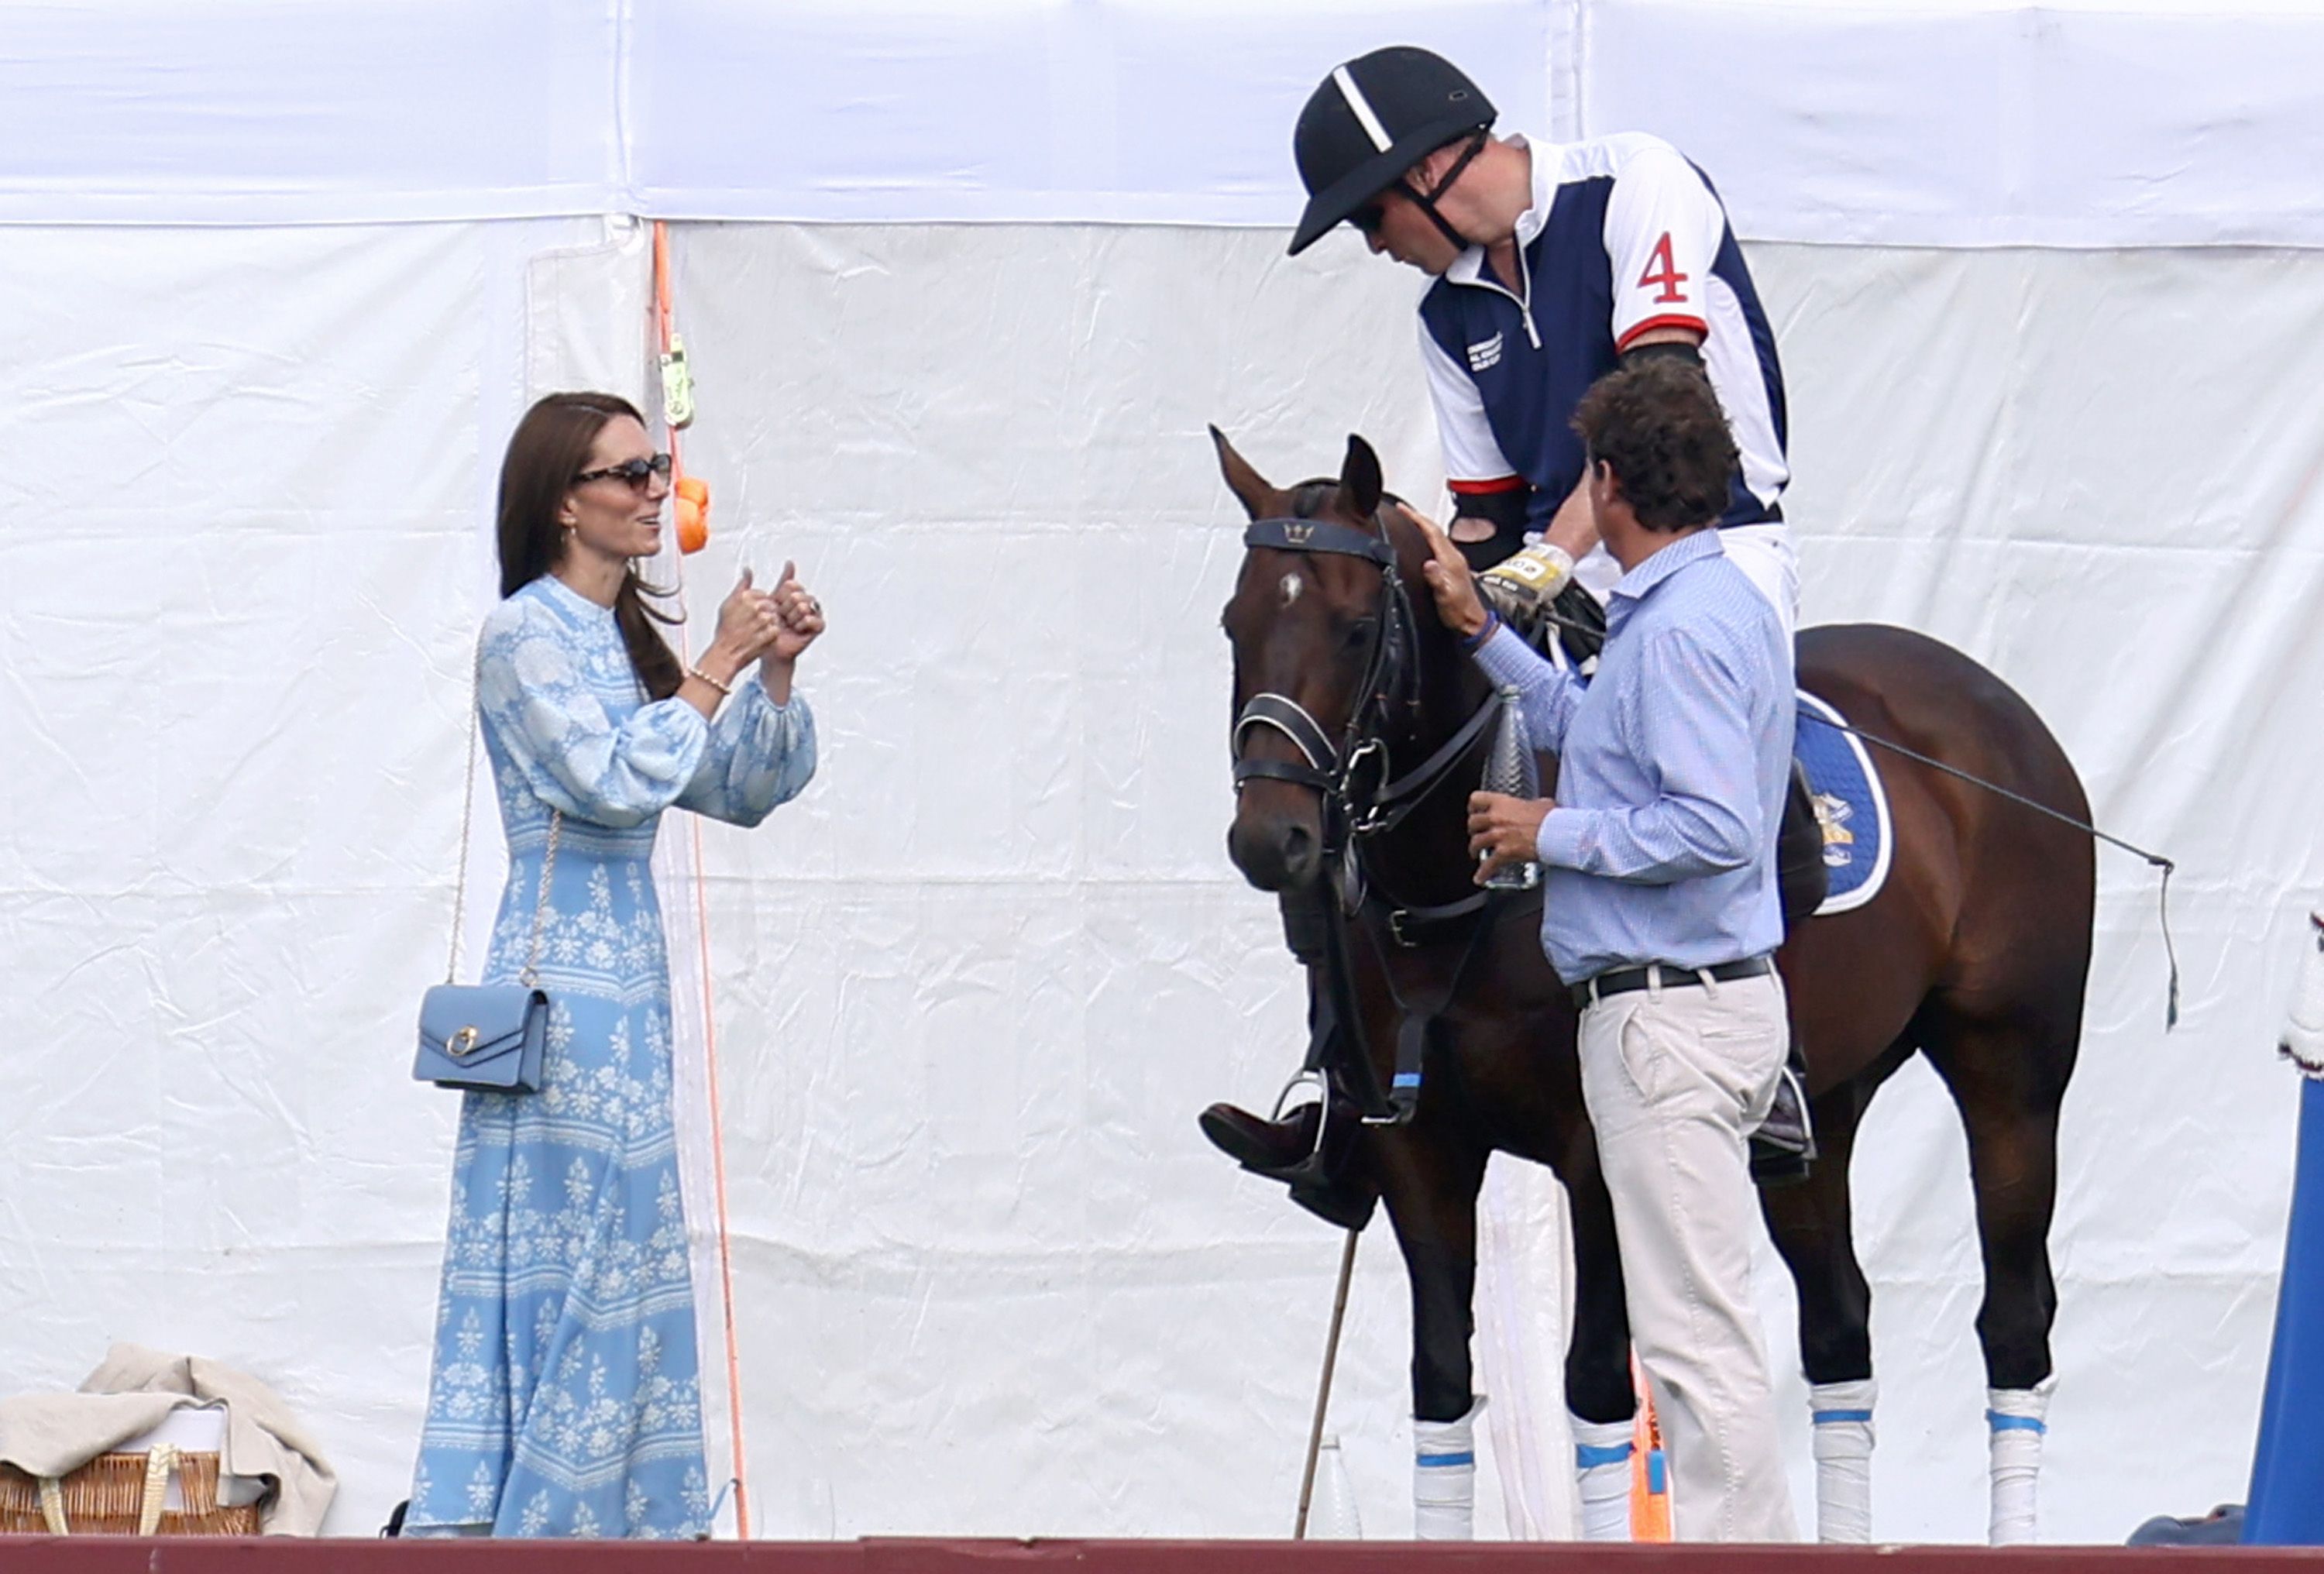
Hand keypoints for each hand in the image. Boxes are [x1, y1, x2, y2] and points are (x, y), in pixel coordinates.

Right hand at [710, 568, 782, 666]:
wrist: (726, 654)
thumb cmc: (725, 630)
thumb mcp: (729, 604)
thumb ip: (742, 585)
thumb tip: (748, 570)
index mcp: (745, 597)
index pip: (762, 594)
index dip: (758, 605)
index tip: (750, 615)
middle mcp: (755, 606)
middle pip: (771, 605)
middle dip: (765, 614)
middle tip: (754, 625)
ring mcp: (764, 620)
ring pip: (775, 616)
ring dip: (769, 624)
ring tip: (756, 632)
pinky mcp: (772, 633)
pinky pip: (777, 629)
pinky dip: (771, 634)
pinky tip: (760, 638)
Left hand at [765, 560, 823, 663]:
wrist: (771, 647)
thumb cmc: (769, 625)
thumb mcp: (773, 599)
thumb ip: (783, 580)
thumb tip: (790, 561)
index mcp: (796, 594)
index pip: (791, 585)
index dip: (781, 596)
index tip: (775, 606)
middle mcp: (807, 602)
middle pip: (798, 595)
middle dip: (785, 608)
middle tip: (781, 618)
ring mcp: (814, 614)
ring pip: (805, 606)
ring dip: (792, 617)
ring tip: (787, 624)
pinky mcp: (818, 628)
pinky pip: (814, 619)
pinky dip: (802, 624)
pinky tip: (796, 629)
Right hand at [1408, 505, 1490, 639]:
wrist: (1472, 622)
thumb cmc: (1459, 612)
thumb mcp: (1445, 596)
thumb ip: (1437, 579)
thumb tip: (1428, 564)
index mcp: (1450, 560)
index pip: (1432, 532)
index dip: (1416, 518)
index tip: (1402, 509)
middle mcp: (1454, 557)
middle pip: (1435, 530)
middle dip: (1418, 518)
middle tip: (1403, 510)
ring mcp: (1454, 562)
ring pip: (1437, 536)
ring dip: (1423, 526)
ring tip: (1410, 521)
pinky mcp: (1453, 568)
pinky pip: (1438, 545)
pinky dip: (1428, 538)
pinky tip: (1422, 542)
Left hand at [1467, 791, 1551, 885]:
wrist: (1557, 833)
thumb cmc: (1551, 818)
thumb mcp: (1541, 804)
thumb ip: (1531, 805)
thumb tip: (1536, 807)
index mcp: (1503, 803)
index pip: (1477, 799)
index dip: (1473, 806)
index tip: (1474, 811)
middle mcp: (1497, 817)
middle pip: (1473, 823)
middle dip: (1473, 829)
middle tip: (1476, 833)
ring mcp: (1498, 835)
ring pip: (1476, 843)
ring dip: (1474, 849)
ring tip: (1476, 853)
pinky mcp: (1504, 852)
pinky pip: (1488, 865)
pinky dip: (1482, 873)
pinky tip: (1480, 878)